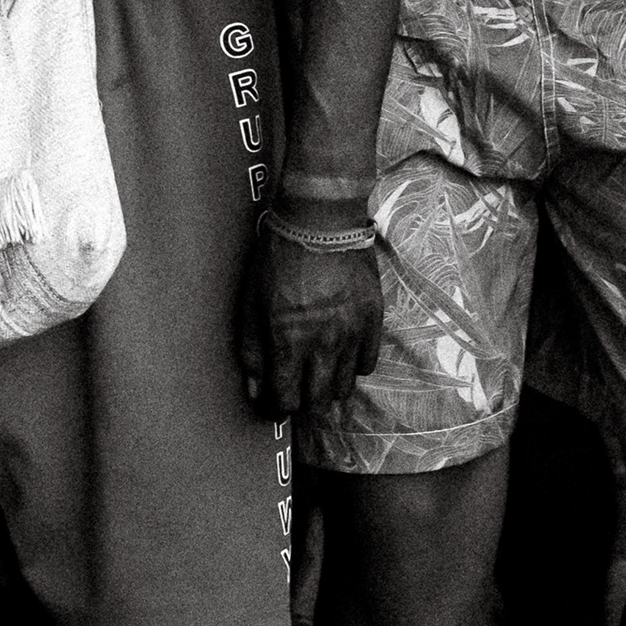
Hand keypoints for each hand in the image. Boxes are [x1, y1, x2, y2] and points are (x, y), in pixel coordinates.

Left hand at [237, 216, 383, 418]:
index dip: (278, 407)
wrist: (321, 218)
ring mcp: (353, 333)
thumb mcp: (251, 302)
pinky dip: (354, 366)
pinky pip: (368, 363)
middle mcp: (324, 345)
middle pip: (318, 401)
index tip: (275, 400)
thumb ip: (252, 350)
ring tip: (320, 373)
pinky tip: (342, 354)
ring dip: (329, 387)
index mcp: (288, 342)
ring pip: (345, 387)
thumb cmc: (278, 258)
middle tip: (298, 389)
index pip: (285, 400)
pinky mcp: (373, 319)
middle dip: (304, 403)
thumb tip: (255, 391)